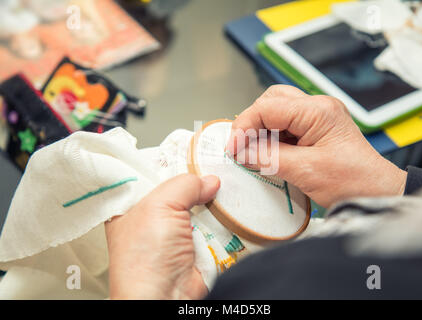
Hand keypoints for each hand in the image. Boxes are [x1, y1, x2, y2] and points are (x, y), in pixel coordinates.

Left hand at [105, 174, 219, 299]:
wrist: (165, 298)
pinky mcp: (195, 246)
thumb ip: (183, 184)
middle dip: (195, 180)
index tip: (189, 150)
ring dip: (210, 200)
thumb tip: (208, 180)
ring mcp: (175, 234)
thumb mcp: (159, 206)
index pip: (149, 176)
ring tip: (224, 183)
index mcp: (130, 208)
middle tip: (212, 164)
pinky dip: (221, 219)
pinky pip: (212, 225)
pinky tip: (228, 207)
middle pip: (177, 190)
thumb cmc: (145, 258)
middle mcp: (151, 220)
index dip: (168, 162)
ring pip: (197, 207)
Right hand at [226, 85, 405, 207]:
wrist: (378, 192)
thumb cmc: (353, 181)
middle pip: (271, 101)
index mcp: (318, 111)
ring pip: (276, 111)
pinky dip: (272, 137)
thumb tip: (241, 151)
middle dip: (252, 123)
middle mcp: (318, 107)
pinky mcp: (316, 129)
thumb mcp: (304, 170)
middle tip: (241, 147)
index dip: (244, 127)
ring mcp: (318, 117)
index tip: (232, 149)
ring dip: (261, 130)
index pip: (267, 108)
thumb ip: (268, 157)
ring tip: (253, 151)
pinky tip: (268, 153)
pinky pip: (286, 125)